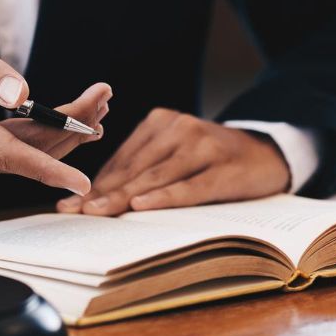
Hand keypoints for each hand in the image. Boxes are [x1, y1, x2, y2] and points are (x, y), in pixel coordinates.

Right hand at [0, 14, 107, 196]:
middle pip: (22, 152)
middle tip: (104, 100)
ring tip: (98, 109)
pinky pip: (9, 150)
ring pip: (20, 153)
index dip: (46, 168)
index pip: (4, 153)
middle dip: (70, 129)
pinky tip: (69, 121)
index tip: (82, 182)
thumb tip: (22, 94)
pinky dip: (42, 134)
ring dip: (62, 133)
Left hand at [56, 108, 289, 215]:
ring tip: (97, 214)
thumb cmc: (214, 160)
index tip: (69, 205)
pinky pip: (188, 186)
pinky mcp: (222, 167)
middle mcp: (179, 127)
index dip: (95, 182)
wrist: (267, 154)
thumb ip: (143, 169)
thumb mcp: (177, 154)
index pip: (121, 158)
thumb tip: (97, 198)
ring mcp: (202, 144)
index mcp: (161, 121)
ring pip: (155, 176)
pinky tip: (142, 206)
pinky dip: (163, 197)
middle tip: (75, 212)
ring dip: (123, 197)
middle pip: (134, 167)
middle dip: (101, 192)